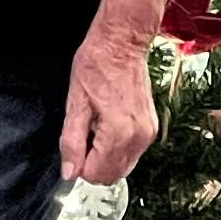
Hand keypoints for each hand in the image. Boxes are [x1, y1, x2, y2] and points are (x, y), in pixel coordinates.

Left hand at [62, 30, 156, 182]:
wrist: (122, 43)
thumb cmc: (97, 65)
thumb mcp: (75, 102)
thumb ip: (71, 141)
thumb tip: (69, 172)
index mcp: (118, 132)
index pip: (96, 174)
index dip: (79, 165)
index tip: (74, 145)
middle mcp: (138, 138)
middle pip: (112, 176)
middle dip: (93, 165)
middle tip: (83, 136)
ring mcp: (147, 134)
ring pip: (123, 167)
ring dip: (106, 158)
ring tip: (95, 128)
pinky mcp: (151, 128)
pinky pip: (132, 154)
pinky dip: (117, 150)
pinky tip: (108, 126)